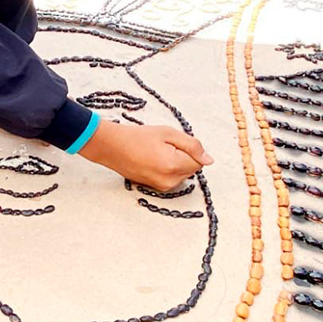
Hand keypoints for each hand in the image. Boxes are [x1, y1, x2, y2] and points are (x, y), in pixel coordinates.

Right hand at [78, 120, 212, 191]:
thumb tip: (209, 160)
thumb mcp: (168, 133)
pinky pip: (172, 178)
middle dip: (183, 157)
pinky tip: (152, 160)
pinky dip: (167, 169)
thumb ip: (192, 145)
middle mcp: (170, 180)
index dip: (189, 149)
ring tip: (156, 153)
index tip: (174, 143)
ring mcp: (162, 186)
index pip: (199, 161)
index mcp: (174, 165)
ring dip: (176, 163)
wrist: (112, 147)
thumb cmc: (138, 137)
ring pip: (182, 174)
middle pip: (191, 169)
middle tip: (163, 147)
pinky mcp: (156, 188)